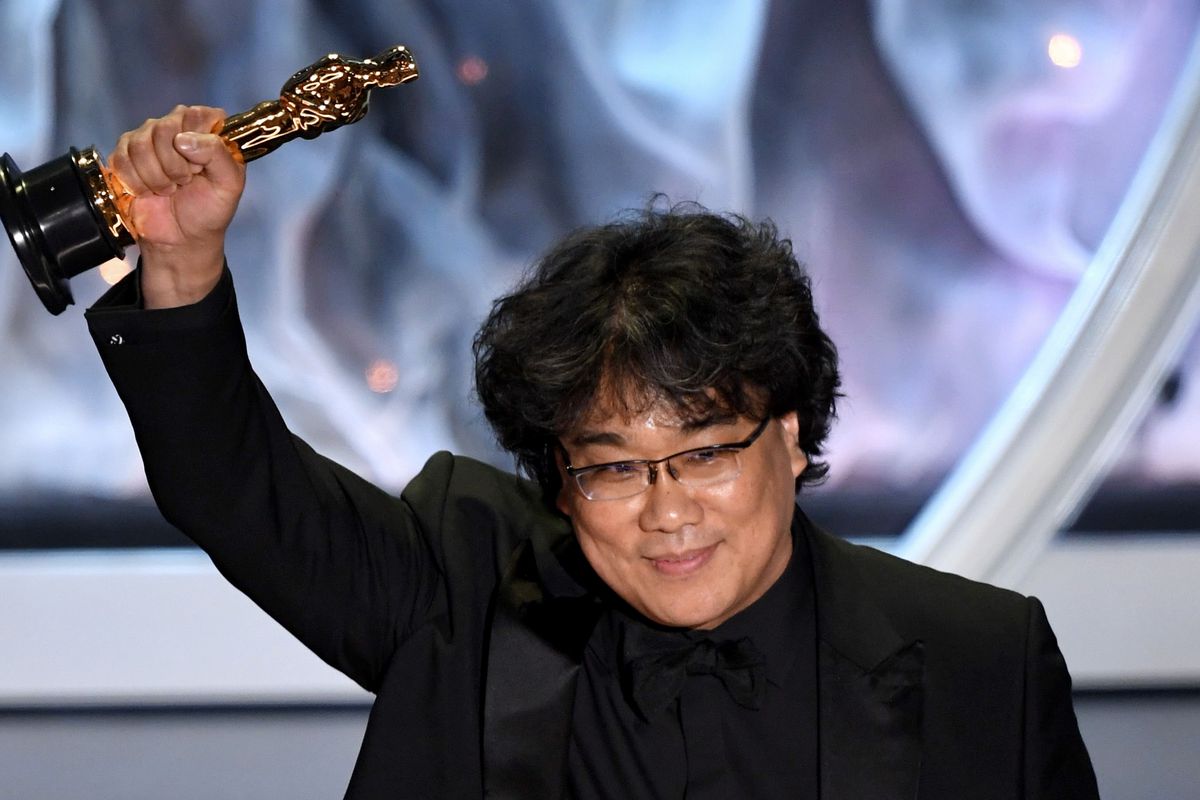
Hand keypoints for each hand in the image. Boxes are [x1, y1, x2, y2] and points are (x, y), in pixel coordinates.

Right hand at [108, 105, 245, 308]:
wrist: (181, 238)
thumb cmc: (209, 210)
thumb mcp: (229, 185)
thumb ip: (218, 154)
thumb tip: (182, 139)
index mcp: (208, 128)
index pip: (196, 114)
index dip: (196, 144)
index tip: (200, 168)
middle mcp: (177, 127)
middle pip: (164, 128)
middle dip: (174, 166)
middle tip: (184, 183)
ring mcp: (148, 138)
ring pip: (140, 143)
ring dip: (156, 176)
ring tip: (169, 189)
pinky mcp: (125, 154)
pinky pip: (121, 158)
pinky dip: (137, 182)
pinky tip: (149, 191)